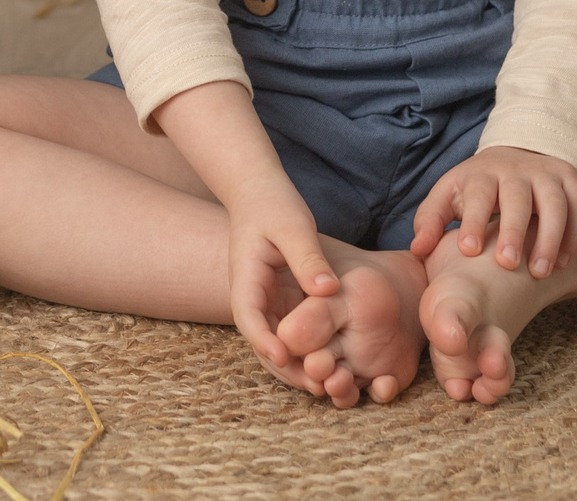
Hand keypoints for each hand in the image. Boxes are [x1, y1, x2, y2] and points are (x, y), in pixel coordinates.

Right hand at [224, 180, 341, 378]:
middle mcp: (251, 295)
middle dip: (285, 366)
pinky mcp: (279, 301)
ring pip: (275, 341)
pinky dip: (305, 349)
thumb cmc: (274, 203)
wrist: (259, 191)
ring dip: (296, 364)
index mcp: (246, 277)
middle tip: (317, 386)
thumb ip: (309, 257)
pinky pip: (289, 331)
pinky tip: (330, 360)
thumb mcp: (293, 226)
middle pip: (261, 340)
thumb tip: (328, 290)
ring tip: (326, 384)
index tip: (286, 359)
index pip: (248, 317)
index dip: (265, 342)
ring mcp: (264, 300)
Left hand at [408, 146, 576, 277]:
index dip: (474, 222)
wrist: (514, 157)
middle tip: (508, 265)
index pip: (478, 195)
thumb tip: (418, 249)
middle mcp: (515, 170)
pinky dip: (574, 234)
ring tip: (540, 273)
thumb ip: (430, 221)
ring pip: (554, 203)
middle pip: (517, 198)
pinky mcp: (569, 180)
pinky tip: (562, 263)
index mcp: (481, 174)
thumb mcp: (448, 197)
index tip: (469, 251)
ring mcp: (545, 174)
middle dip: (513, 231)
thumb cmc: (475, 189)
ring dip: (550, 238)